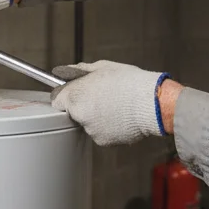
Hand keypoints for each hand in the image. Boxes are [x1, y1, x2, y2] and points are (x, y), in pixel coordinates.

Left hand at [50, 61, 169, 145]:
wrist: (151, 103)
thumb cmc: (130, 83)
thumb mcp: (103, 67)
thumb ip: (81, 71)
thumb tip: (68, 72)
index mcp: (75, 96)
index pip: (57, 99)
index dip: (66, 95)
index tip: (74, 93)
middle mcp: (80, 115)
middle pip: (74, 112)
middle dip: (84, 105)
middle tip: (102, 97)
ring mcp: (91, 130)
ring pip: (89, 123)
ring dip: (98, 117)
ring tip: (116, 106)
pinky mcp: (104, 141)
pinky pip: (102, 132)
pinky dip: (109, 127)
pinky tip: (121, 116)